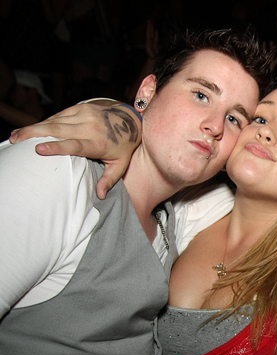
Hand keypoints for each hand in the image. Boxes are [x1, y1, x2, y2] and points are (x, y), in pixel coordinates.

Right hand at [10, 101, 140, 198]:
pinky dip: (45, 122)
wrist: (131, 120)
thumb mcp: (120, 164)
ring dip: (35, 127)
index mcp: (99, 143)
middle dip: (34, 133)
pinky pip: (59, 115)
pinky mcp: (81, 107)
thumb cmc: (124, 146)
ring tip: (17, 135)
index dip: (57, 147)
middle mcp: (91, 127)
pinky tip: (31, 129)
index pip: (75, 145)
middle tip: (15, 140)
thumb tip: (100, 196)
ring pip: (55, 121)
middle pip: (58, 130)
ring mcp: (85, 114)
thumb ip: (109, 179)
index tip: (39, 149)